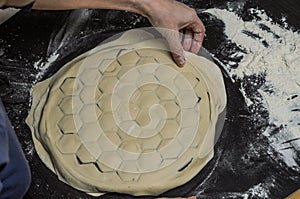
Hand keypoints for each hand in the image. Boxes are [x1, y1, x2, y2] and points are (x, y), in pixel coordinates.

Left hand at [31, 0, 204, 66]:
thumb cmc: (152, 7)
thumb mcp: (166, 32)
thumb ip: (174, 50)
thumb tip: (178, 66)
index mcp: (186, 15)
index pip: (200, 31)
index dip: (198, 45)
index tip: (191, 56)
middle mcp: (176, 14)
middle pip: (187, 33)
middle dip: (185, 47)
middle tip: (179, 60)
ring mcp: (165, 16)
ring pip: (174, 33)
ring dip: (172, 45)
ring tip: (166, 57)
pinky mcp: (154, 17)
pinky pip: (164, 31)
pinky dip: (162, 40)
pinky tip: (155, 47)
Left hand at [137, 0, 204, 66]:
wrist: (148, 4)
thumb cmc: (161, 11)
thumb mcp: (171, 34)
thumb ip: (176, 49)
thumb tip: (181, 59)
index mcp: (191, 16)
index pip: (200, 31)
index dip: (198, 42)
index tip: (193, 50)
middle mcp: (185, 14)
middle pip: (191, 31)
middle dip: (188, 43)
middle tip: (184, 51)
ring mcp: (176, 14)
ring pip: (182, 30)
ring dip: (180, 40)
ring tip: (176, 47)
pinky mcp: (168, 16)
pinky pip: (174, 28)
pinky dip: (173, 35)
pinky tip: (168, 41)